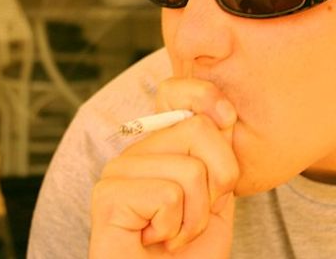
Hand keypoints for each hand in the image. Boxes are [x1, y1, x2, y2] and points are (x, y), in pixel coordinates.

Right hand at [90, 79, 238, 257]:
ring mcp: (118, 171)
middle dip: (218, 184)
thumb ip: (218, 153)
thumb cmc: (190, 253)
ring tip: (173, 234)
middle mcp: (136, 152)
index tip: (227, 118)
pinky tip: (153, 239)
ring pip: (191, 169)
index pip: (176, 92)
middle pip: (200, 129)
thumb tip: (222, 112)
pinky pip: (168, 195)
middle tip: (194, 216)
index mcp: (161, 146)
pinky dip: (173, 229)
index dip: (205, 94)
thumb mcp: (216, 195)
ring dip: (195, 217)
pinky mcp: (108, 195)